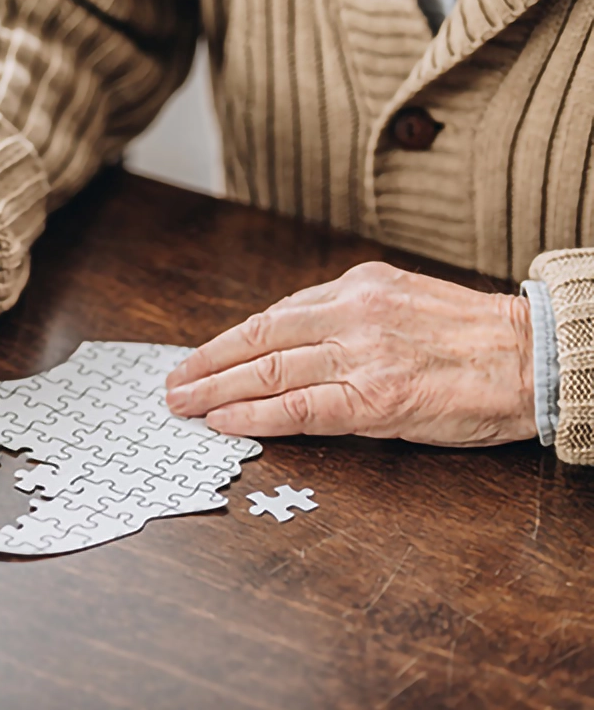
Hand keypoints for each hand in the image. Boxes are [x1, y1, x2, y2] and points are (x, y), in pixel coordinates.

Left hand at [165, 262, 536, 445]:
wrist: (535, 357)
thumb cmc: (472, 336)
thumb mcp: (402, 300)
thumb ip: (347, 315)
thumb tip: (290, 339)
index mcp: (357, 286)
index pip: (272, 315)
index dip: (226, 341)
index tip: (196, 357)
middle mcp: (351, 314)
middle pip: (257, 340)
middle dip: (206, 364)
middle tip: (172, 384)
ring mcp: (361, 356)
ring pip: (268, 372)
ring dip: (216, 390)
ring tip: (183, 405)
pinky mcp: (376, 398)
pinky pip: (299, 408)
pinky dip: (254, 416)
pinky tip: (224, 423)